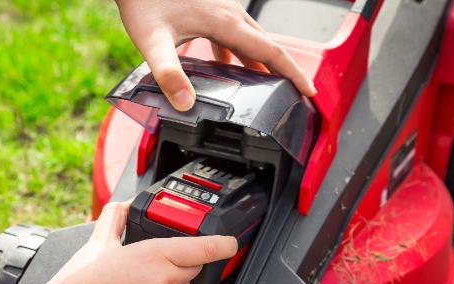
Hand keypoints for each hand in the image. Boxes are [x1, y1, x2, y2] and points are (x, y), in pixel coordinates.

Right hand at [0, 202, 237, 283]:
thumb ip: (114, 220)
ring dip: (170, 282)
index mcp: (155, 257)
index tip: (230, 241)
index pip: (205, 248)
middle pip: (193, 267)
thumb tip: (120, 207)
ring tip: (137, 281)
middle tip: (156, 257)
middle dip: (182, 260)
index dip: (223, 244)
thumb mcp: (97, 244)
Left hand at [114, 0, 316, 111]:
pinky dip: (237, 52)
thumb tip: (185, 103)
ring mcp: (221, 8)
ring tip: (262, 86)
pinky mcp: (209, 7)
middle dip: (283, 72)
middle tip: (293, 95)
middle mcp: (230, 13)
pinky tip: (223, 66)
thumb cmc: (144, 0)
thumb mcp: (152, 41)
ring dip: (259, 63)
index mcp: (225, 23)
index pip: (271, 52)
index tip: (309, 92)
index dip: (293, 74)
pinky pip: (232, 33)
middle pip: (267, 46)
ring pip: (250, 39)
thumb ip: (168, 74)